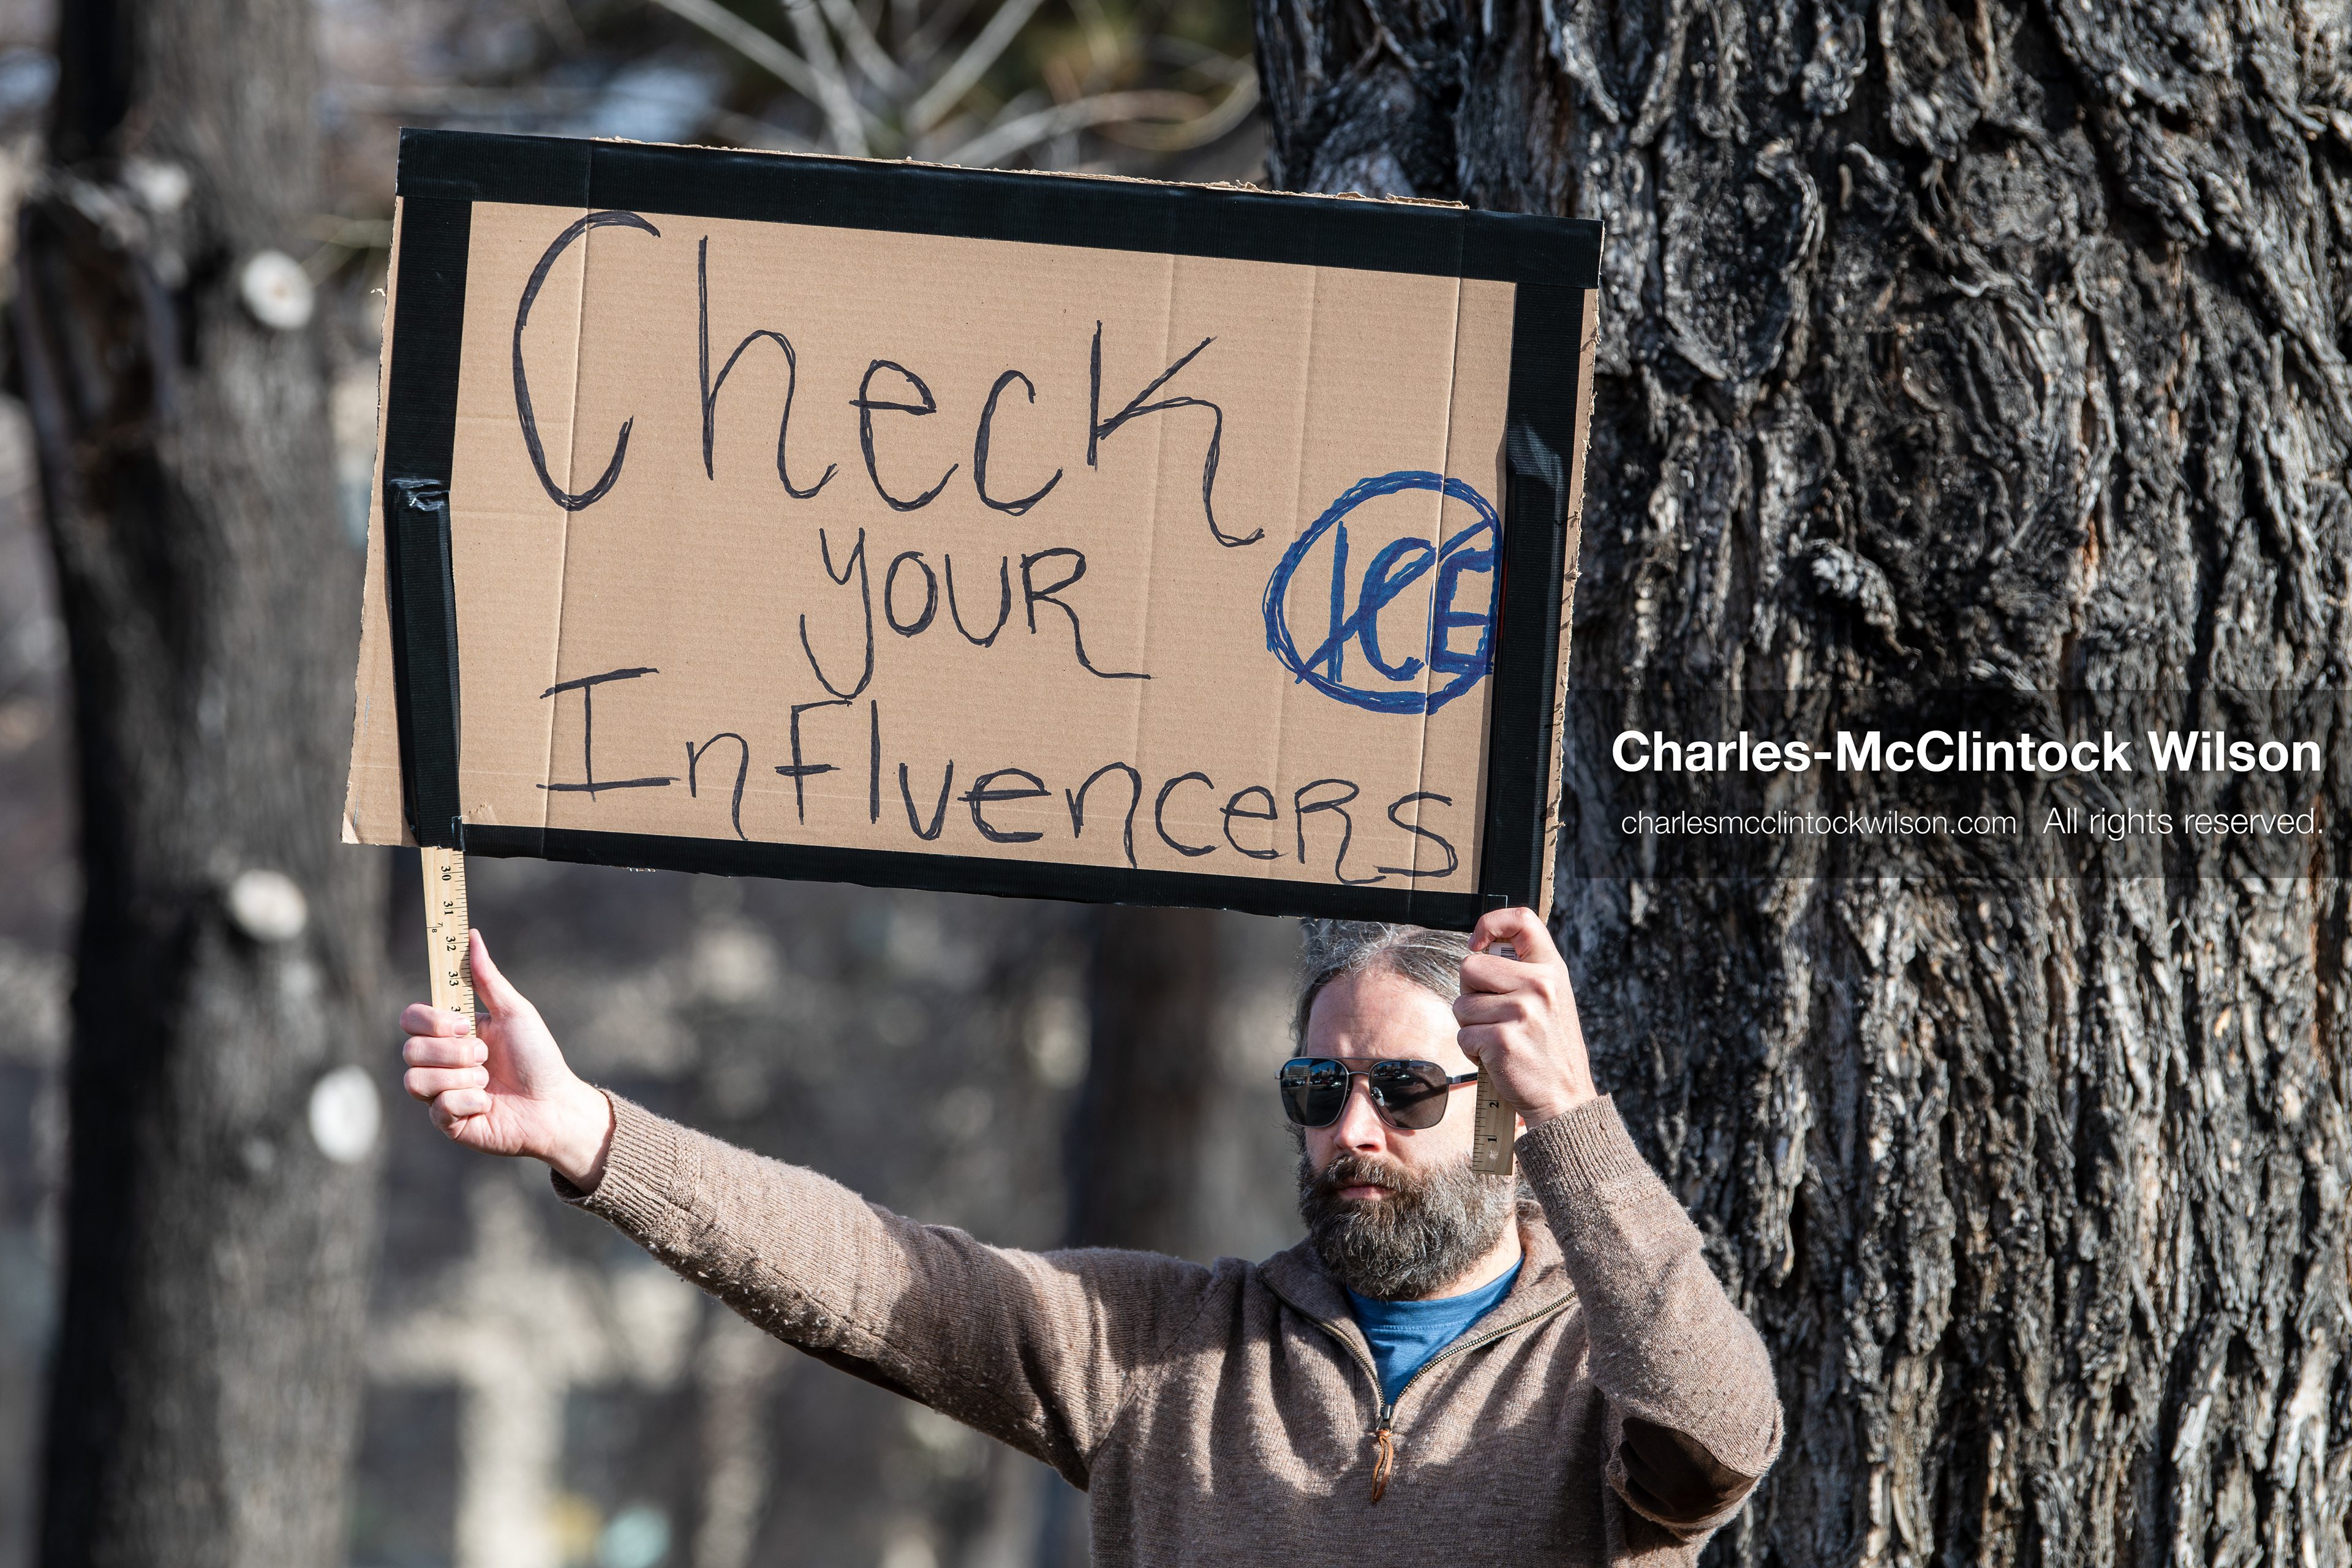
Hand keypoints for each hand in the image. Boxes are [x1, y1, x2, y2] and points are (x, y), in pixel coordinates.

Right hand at [400, 929, 613, 1187]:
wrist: (555, 1105)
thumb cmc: (538, 1057)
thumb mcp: (515, 1013)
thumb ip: (487, 978)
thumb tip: (471, 935)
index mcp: (450, 1034)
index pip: (410, 1019)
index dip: (430, 1021)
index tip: (465, 1024)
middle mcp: (439, 1063)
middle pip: (411, 1050)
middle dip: (453, 1053)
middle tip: (486, 1056)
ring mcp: (440, 1094)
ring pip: (415, 1080)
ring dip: (460, 1078)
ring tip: (488, 1080)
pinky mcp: (447, 1123)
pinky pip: (437, 1110)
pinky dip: (468, 1102)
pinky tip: (488, 1104)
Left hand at [1454, 907, 1598, 1129]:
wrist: (1564, 1097)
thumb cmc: (1549, 1048)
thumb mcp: (1553, 999)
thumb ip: (1524, 971)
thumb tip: (1480, 948)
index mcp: (1552, 969)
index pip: (1522, 921)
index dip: (1491, 923)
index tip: (1478, 943)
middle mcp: (1540, 985)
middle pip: (1470, 966)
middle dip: (1470, 992)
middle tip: (1494, 1015)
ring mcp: (1522, 1012)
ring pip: (1461, 1004)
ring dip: (1471, 1025)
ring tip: (1500, 1039)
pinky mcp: (1503, 1040)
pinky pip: (1463, 1034)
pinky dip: (1472, 1049)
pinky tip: (1496, 1057)